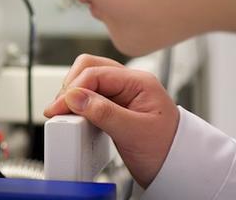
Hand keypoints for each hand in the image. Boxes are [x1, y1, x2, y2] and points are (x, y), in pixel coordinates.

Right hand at [44, 54, 178, 187]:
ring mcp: (120, 93)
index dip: (73, 89)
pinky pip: (89, 95)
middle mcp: (128, 83)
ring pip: (87, 80)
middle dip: (70, 86)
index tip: (58, 108)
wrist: (177, 168)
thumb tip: (74, 97)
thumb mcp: (133, 132)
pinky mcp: (113, 106)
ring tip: (65, 113)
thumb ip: (103, 112)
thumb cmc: (166, 150)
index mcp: (139, 82)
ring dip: (73, 94)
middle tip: (59, 108)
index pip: (96, 73)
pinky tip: (75, 116)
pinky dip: (78, 103)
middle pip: (89, 67)